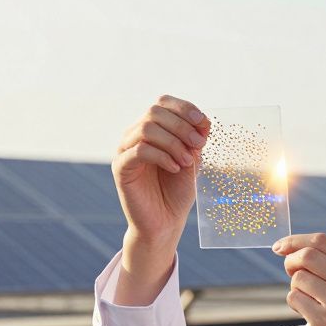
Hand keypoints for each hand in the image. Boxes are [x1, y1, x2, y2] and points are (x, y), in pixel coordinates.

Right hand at [112, 94, 210, 245]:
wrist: (164, 223)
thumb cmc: (177, 191)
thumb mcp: (193, 160)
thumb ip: (195, 140)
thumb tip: (204, 120)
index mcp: (152, 129)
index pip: (163, 103)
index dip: (183, 108)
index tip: (202, 123)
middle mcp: (135, 135)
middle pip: (154, 112)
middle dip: (181, 126)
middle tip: (198, 146)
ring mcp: (125, 150)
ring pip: (147, 129)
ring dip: (173, 142)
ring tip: (186, 161)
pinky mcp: (121, 167)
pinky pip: (140, 150)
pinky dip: (162, 156)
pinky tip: (174, 168)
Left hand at [273, 233, 325, 325]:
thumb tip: (287, 248)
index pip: (322, 240)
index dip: (295, 240)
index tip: (279, 247)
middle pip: (307, 255)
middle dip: (290, 262)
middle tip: (291, 274)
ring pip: (298, 278)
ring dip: (295, 288)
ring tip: (310, 302)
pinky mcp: (324, 322)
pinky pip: (293, 298)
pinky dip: (295, 304)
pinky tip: (310, 315)